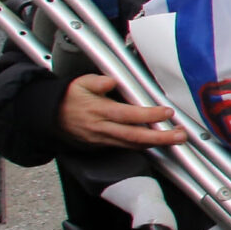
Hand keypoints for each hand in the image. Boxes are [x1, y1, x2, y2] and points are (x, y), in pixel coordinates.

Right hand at [57, 72, 187, 149]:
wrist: (50, 117)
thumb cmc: (68, 98)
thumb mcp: (80, 83)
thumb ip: (96, 82)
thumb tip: (110, 82)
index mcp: (98, 111)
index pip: (128, 115)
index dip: (149, 115)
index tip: (167, 112)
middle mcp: (102, 129)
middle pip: (135, 136)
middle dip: (160, 138)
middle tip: (180, 136)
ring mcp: (102, 140)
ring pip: (132, 145)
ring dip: (156, 144)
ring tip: (175, 138)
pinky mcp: (102, 146)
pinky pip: (126, 147)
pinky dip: (143, 146)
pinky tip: (157, 142)